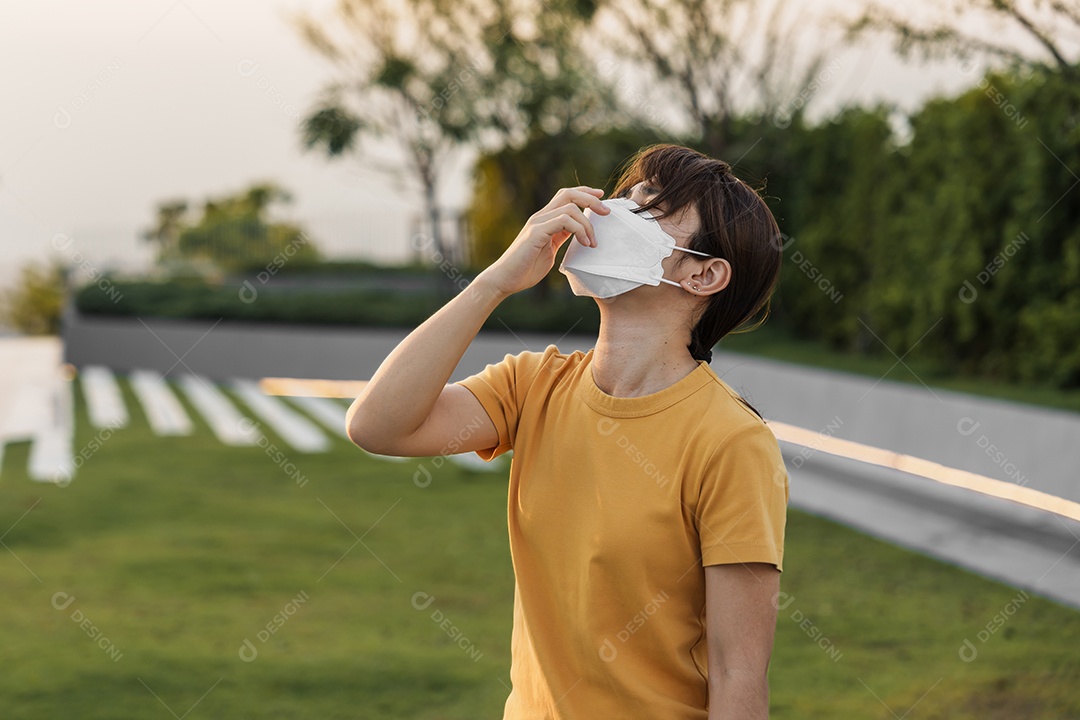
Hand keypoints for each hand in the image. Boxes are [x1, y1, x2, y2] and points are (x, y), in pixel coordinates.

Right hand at [478, 186, 609, 296]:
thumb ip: (561, 237)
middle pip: (569, 194)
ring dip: (587, 224)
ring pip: (570, 207)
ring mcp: (537, 223)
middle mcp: (540, 217)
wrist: (504, 280)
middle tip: (607, 212)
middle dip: (591, 199)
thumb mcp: (549, 250)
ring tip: (592, 242)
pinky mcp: (536, 233)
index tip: (601, 197)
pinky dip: (579, 230)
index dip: (585, 193)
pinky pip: (563, 221)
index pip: (566, 195)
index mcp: (544, 219)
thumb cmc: (525, 269)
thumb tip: (578, 234)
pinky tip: (584, 244)